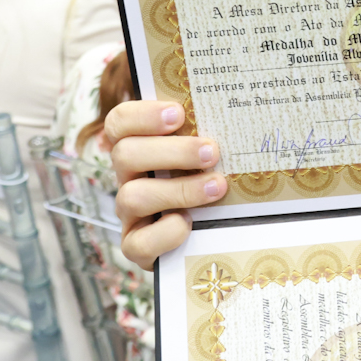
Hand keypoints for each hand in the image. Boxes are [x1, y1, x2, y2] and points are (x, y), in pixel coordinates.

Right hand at [109, 100, 224, 268]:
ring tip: (217, 187)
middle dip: (172, 151)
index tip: (178, 113)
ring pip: (132, 197)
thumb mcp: (207, 156)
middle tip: (211, 152)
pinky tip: (190, 223)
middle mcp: (128, 178)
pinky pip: (139, 243)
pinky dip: (166, 233)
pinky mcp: (137, 247)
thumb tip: (240, 114)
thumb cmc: (208, 182)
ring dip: (179, 190)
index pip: (120, 122)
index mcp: (139, 147)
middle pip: (125, 155)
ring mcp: (129, 215)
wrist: (207, 237)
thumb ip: (209, 135)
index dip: (143, 115)